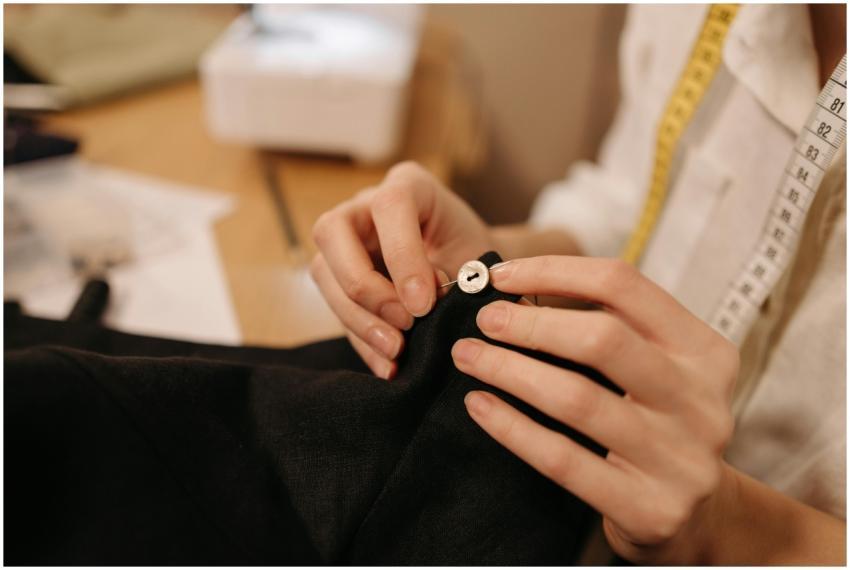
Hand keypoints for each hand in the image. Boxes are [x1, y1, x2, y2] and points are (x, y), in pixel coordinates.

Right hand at [310, 162, 493, 378]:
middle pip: (332, 231)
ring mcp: (346, 239)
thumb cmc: (477, 256)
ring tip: (396, 351)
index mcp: (408, 185)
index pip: (389, 206)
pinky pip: (334, 307)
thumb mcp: (477, 256)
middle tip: (405, 324)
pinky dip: (361, 340)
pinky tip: (387, 365)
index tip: (425, 303)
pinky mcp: (338, 276)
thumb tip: (427, 308)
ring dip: (358, 318)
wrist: (474, 272)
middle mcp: (365, 206)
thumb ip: (455, 275)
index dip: (402, 256)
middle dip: (365, 287)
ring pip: (323, 272)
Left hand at [451, 256, 738, 563]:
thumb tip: (514, 292)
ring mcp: (680, 458)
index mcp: (704, 350)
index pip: (624, 286)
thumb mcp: (652, 368)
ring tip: (467, 356)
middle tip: (484, 320)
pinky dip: (512, 427)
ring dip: (509, 370)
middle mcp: (701, 400)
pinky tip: (479, 405)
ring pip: (577, 399)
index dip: (555, 271)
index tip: (500, 276)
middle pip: (603, 339)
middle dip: (530, 324)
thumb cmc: (655, 423)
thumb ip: (604, 330)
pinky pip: (563, 459)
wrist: (696, 515)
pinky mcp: (651, 509)